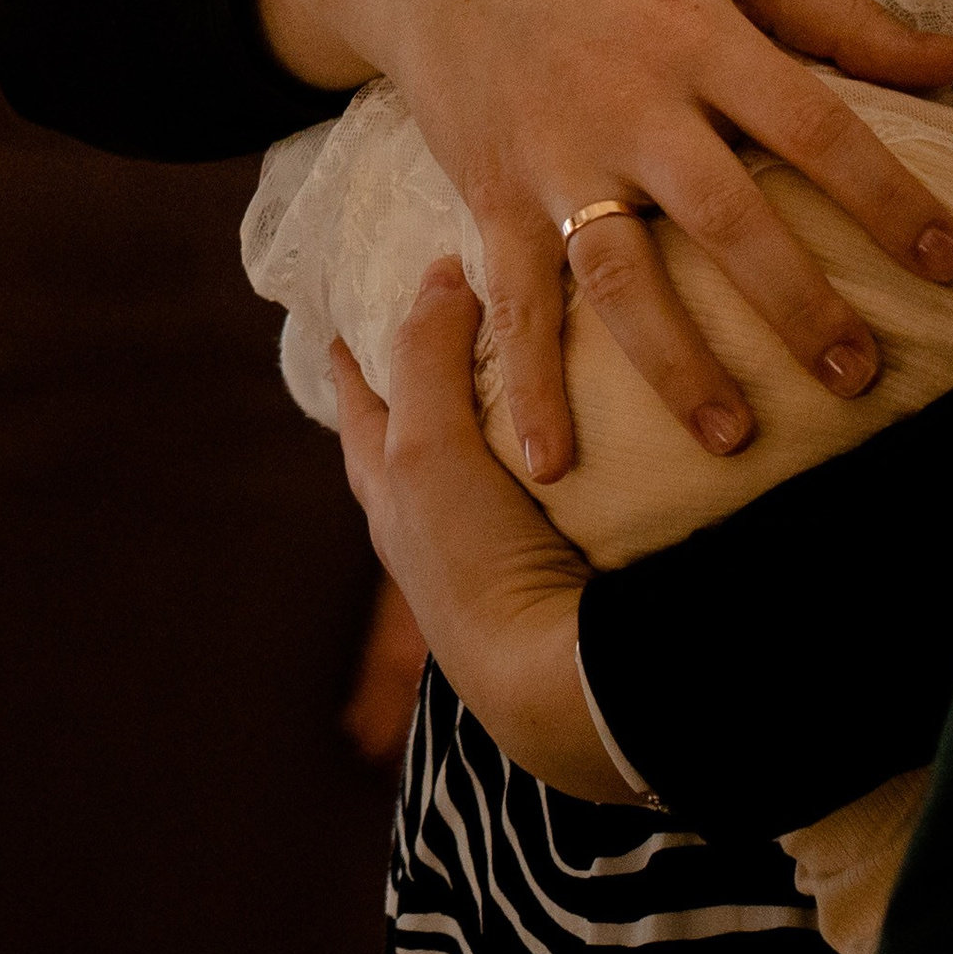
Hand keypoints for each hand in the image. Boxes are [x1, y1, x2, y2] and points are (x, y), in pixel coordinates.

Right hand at [256, 0, 952, 481]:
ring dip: (678, 364)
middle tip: (860, 375)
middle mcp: (631, 105)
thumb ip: (836, 10)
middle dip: (796, 303)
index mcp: (699, 37)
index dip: (888, 195)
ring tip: (734, 438)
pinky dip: (526, 385)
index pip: (814, 125)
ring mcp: (557, 158)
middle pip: (726, 217)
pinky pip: (515, 301)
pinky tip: (551, 463)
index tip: (951, 262)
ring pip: (624, 276)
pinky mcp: (493, 193)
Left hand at [331, 268, 623, 801]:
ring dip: (508, 409)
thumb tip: (439, 275)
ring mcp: (499, 545)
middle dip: (431, 377)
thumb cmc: (473, 563)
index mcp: (390, 495)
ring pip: (491, 459)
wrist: (560, 678)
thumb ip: (427, 360)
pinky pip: (557, 485)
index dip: (355, 354)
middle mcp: (435, 523)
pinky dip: (563, 445)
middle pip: (422, 431)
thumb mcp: (427, 447)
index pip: (360, 407)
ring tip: (544, 347)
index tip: (352, 306)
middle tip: (461, 307)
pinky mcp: (561, 559)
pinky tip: (600, 418)